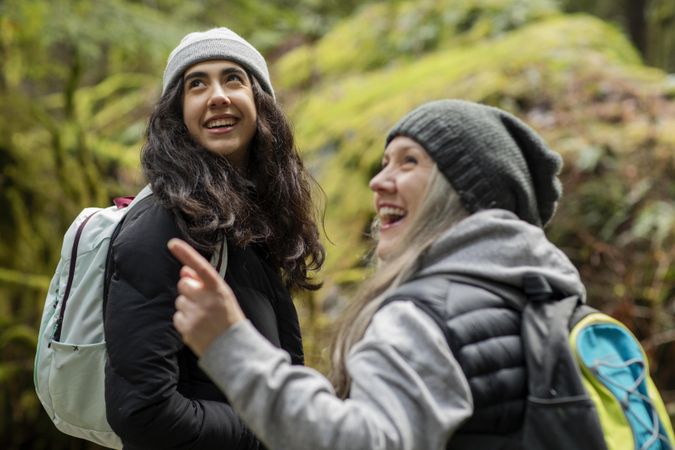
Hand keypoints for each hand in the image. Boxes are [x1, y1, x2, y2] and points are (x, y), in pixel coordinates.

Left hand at [168, 238, 245, 355]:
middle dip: (189, 289)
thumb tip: (184, 270)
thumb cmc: (229, 319)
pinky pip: (177, 317)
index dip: (186, 254)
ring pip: (180, 301)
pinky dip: (185, 321)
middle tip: (202, 302)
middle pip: (184, 284)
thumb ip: (204, 282)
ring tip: (203, 318)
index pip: (200, 267)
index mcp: (218, 289)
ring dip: (188, 306)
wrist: (234, 348)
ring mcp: (195, 315)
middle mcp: (206, 300)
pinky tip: (198, 327)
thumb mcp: (223, 297)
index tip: (172, 243)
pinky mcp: (186, 328)